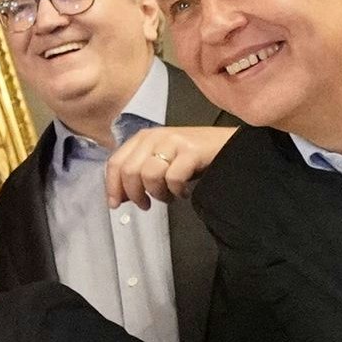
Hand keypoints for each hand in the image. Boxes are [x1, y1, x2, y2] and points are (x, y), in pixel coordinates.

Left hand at [101, 122, 232, 210]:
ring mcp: (173, 141)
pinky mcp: (191, 150)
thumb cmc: (193, 157)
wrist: (228, 145)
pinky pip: (173, 178)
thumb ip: (140, 174)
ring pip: (149, 175)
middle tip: (146, 205)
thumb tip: (120, 196)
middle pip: (129, 171)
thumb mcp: (162, 161)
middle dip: (135, 194)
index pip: (116, 162)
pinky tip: (184, 192)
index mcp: (143, 138)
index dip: (112, 186)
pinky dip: (176, 191)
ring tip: (169, 196)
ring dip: (158, 193)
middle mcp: (155, 136)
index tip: (115, 204)